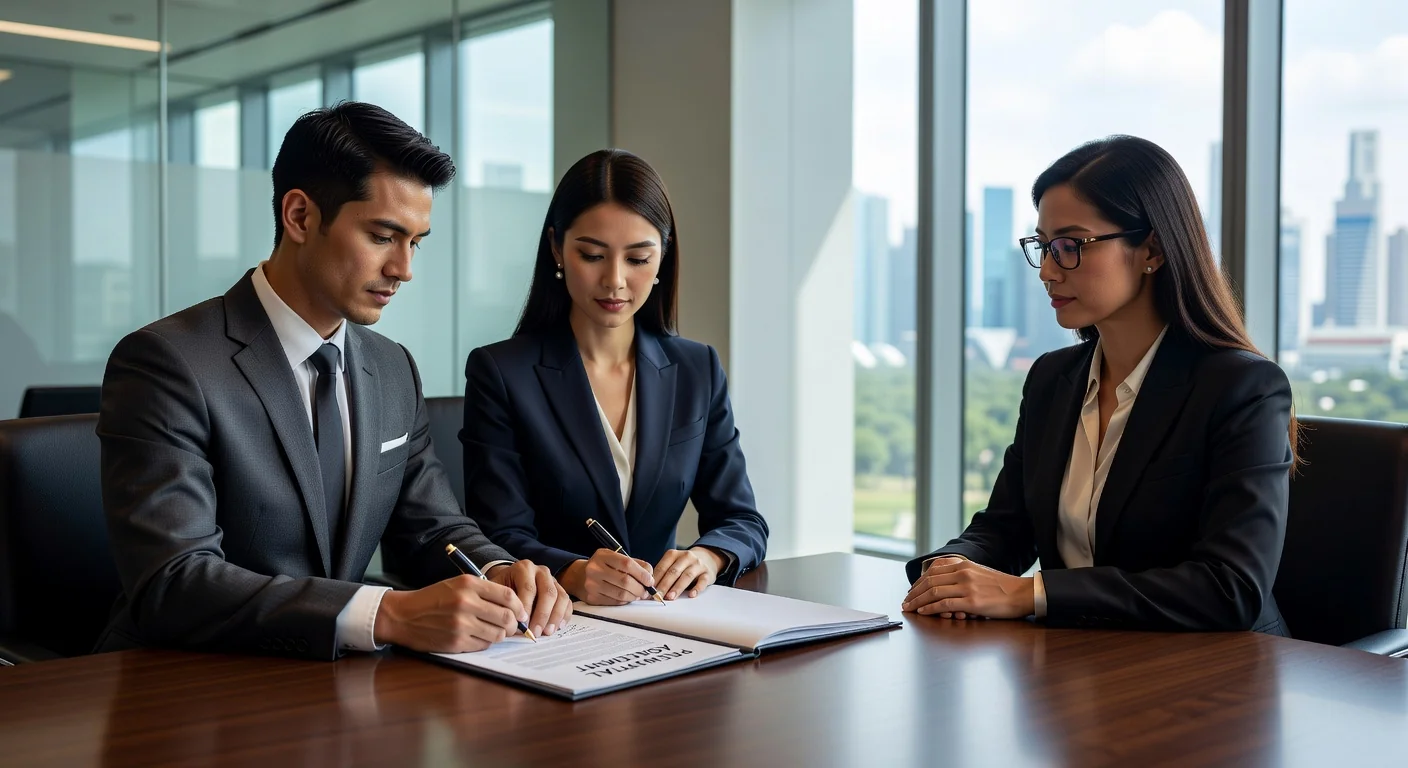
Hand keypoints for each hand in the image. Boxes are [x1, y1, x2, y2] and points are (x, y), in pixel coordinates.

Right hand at [373, 575, 526, 652]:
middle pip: (507, 617)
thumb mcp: (457, 584)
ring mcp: (461, 624)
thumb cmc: (433, 598)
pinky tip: (477, 636)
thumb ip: (485, 592)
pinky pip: (483, 645)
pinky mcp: (456, 642)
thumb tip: (514, 608)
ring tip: (493, 631)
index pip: (508, 596)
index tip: (521, 613)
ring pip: (498, 634)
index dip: (519, 607)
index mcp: (468, 584)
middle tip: (512, 626)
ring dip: (500, 635)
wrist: (403, 615)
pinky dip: (485, 642)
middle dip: (514, 624)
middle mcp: (466, 602)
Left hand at [486, 560, 572, 637]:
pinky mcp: (560, 590)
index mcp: (524, 568)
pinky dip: (564, 616)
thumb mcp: (496, 591)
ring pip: (561, 597)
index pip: (529, 588)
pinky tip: (557, 628)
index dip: (527, 608)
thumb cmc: (502, 589)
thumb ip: (501, 603)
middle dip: (542, 615)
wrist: (510, 581)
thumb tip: (508, 622)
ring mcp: (553, 580)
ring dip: (555, 617)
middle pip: (548, 592)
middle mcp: (541, 571)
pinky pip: (567, 602)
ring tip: (547, 633)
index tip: (522, 625)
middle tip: (535, 632)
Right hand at [559, 549, 655, 604]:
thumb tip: (650, 576)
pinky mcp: (592, 598)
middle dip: (640, 588)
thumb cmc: (604, 566)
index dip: (641, 574)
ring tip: (639, 595)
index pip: (626, 564)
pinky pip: (614, 602)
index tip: (650, 581)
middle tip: (646, 591)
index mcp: (603, 555)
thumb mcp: (617, 558)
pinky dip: (625, 601)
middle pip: (625, 581)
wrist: (579, 576)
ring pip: (621, 594)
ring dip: (634, 596)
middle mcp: (595, 569)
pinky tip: (627, 597)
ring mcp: (592, 584)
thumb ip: (636, 564)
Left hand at [653, 548, 723, 599]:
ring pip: (687, 576)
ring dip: (677, 587)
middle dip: (664, 585)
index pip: (662, 567)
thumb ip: (663, 573)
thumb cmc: (684, 565)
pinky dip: (697, 588)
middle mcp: (686, 557)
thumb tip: (649, 589)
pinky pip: (702, 581)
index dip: (655, 579)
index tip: (649, 590)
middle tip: (657, 596)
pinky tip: (691, 595)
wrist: (706, 558)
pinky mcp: (707, 573)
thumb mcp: (673, 563)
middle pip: (673, 572)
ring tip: (670, 597)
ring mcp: (698, 564)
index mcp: (673, 554)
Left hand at [901, 557, 1034, 619]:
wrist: (1022, 594)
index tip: (911, 590)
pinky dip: (930, 608)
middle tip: (905, 601)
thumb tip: (944, 584)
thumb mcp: (980, 573)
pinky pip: (944, 604)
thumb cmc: (1003, 587)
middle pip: (930, 581)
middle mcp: (963, 573)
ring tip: (908, 608)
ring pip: (934, 592)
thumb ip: (962, 575)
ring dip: (918, 601)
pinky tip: (923, 612)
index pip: (934, 570)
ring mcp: (967, 587)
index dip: (919, 581)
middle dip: (914, 592)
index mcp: (964, 564)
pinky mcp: (972, 602)